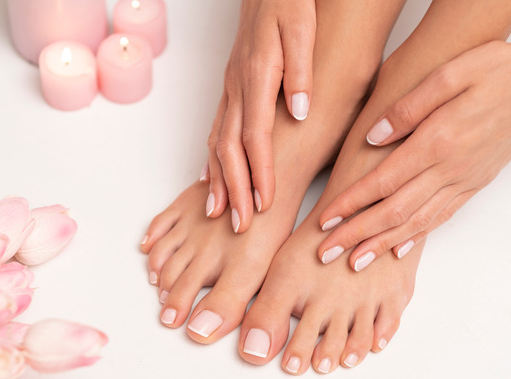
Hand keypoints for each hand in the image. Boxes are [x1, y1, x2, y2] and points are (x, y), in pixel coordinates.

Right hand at [204, 0, 314, 232]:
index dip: (259, 173)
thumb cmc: (288, 2)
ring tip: (217, 212)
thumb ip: (301, 70)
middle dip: (234, 189)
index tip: (264, 204)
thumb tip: (300, 111)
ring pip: (216, 142)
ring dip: (218, 180)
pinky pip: (215, 129)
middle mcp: (237, 88)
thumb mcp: (302, 27)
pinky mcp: (230, 88)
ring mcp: (229, 89)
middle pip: (229, 148)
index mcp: (256, 76)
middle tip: (239, 224)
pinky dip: (211, 158)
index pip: (255, 136)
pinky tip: (209, 177)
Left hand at [317, 39, 510, 270]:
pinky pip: (441, 217)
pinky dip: (417, 236)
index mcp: (438, 142)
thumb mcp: (450, 73)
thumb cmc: (501, 71)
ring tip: (354, 262)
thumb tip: (374, 137)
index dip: (351, 204)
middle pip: (394, 212)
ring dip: (382, 244)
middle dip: (356, 235)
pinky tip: (399, 248)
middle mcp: (451, 170)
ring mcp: (465, 181)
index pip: (383, 183)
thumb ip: (408, 109)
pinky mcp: (476, 183)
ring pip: (417, 222)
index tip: (325, 220)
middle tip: (325, 253)